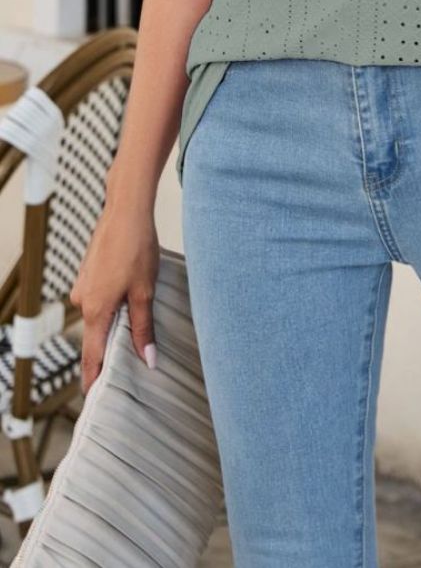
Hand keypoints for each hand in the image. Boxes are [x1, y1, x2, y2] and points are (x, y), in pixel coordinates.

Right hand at [70, 207, 160, 393]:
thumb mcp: (145, 291)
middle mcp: (83, 300)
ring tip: (131, 337)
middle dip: (108, 352)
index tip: (95, 399)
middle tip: (123, 372)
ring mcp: (84, 285)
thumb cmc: (136, 248)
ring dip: (112, 325)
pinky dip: (111, 306)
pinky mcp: (89, 273)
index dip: (94, 379)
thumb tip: (147, 360)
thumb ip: (143, 327)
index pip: (92, 356)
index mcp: (95, 310)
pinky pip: (99, 299)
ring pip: (99, 316)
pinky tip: (128, 303)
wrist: (126, 210)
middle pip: (95, 337)